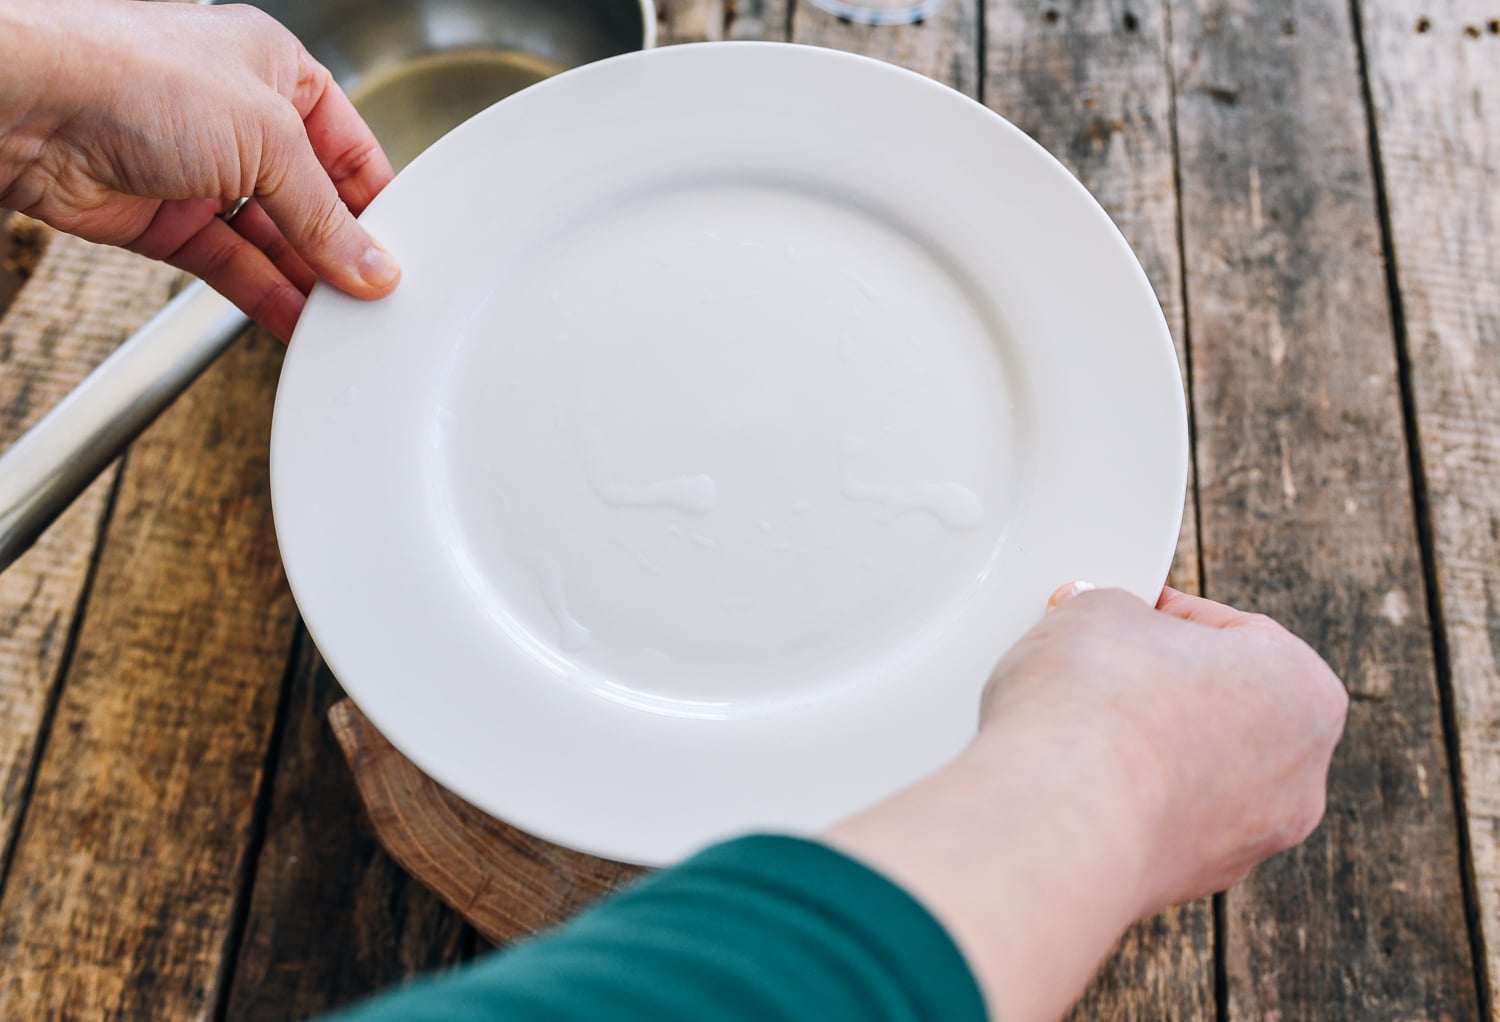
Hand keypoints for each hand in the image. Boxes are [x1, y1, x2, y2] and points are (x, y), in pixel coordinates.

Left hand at [0, 0, 398, 339]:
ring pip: (273, 240)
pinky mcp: (166, 221)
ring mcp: (201, 172)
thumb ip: (325, 216)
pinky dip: (267, 297)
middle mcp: (240, 119)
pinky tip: (299, 322)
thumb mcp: (268, 139)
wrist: (29, 104)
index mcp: (276, 70)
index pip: (349, 147)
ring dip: (308, 281)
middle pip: (312, 200)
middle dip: (344, 248)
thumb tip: (371, 265)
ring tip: (347, 320)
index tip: (405, 250)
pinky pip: (232, 267)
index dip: (378, 200)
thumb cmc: (135, 74)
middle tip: (381, 295)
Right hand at [825, 584, 1347, 1021]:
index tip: (1120, 615)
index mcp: (1305, 689)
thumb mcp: (1098, 609)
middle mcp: (1300, 775)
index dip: (1165, 615)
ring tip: (1076, 726)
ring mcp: (1249, 840)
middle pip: (1223, 706)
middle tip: (1097, 667)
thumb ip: (1115, 610)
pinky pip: (1158, 820)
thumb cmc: (1095, 704)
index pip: (1232, 632)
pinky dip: (1123, 800)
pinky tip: (1074, 779)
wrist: (1058, 818)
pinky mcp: (1190, 881)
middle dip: (1161, 685)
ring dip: (1144, 747)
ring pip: (1194, 771)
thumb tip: (1103, 626)